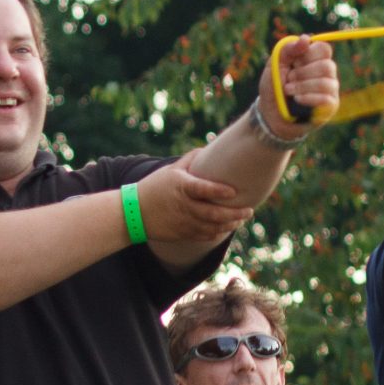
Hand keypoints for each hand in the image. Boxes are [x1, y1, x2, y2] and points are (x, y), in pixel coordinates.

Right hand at [136, 150, 253, 244]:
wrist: (134, 212)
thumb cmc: (154, 187)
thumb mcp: (170, 170)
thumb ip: (190, 160)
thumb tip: (208, 148)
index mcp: (181, 187)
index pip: (203, 189)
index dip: (219, 191)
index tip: (234, 192)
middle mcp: (184, 206)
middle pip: (214, 213)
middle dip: (235, 214)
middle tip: (250, 211)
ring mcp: (184, 222)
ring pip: (213, 227)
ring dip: (230, 225)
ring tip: (241, 220)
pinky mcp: (183, 233)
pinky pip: (205, 236)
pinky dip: (218, 232)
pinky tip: (227, 227)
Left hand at [260, 36, 339, 130]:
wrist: (271, 114)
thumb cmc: (274, 87)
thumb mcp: (275, 64)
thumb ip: (288, 49)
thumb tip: (306, 39)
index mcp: (315, 59)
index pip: (324, 48)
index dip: (308, 55)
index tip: (294, 62)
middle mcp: (327, 72)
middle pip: (326, 65)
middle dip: (303, 73)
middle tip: (289, 79)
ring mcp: (331, 89)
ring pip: (326, 82)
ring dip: (303, 86)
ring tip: (289, 91)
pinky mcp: (330, 106)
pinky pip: (325, 99)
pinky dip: (308, 98)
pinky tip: (297, 100)